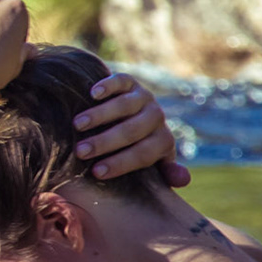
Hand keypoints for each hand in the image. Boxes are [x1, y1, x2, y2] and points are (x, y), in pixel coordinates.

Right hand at [69, 70, 190, 186]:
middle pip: (131, 131)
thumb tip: (183, 180)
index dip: (120, 163)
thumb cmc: (136, 150)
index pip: (143, 154)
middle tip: (81, 151)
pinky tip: (92, 94)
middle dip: (105, 142)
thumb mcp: (152, 164)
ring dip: (100, 116)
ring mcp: (144, 98)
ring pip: (124, 106)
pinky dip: (108, 86)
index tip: (96, 172)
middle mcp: (156, 118)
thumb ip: (166, 173)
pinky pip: (121, 81)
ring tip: (78, 125)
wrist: (132, 118)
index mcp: (163, 141)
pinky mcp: (131, 83)